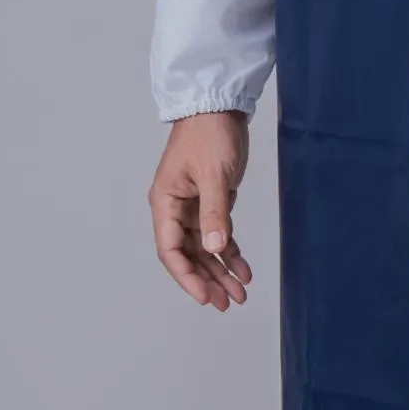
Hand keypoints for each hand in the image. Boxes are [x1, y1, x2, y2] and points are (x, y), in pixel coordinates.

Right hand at [148, 110, 252, 311]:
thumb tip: (215, 247)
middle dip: (207, 280)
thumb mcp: (214, 174)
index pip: (171, 250)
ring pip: (204, 249)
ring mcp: (192, 207)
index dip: (187, 277)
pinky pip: (218, 235)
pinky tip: (244, 270)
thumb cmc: (209, 133)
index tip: (206, 296)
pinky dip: (230, 253)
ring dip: (220, 271)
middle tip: (229, 303)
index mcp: (165, 202)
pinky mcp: (210, 202)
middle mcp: (174, 208)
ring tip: (240, 294)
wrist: (219, 106)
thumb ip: (214, 213)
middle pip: (188, 255)